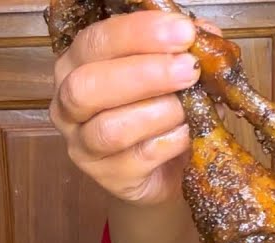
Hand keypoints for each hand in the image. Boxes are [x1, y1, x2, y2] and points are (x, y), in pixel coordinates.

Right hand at [51, 11, 204, 205]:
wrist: (169, 167)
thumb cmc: (163, 110)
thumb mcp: (175, 72)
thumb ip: (184, 49)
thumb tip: (204, 33)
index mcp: (78, 64)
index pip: (96, 41)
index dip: (137, 33)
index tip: (181, 32)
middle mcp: (69, 104)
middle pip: (87, 86)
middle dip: (143, 74)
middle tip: (188, 70)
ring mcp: (83, 145)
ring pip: (110, 129)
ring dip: (158, 113)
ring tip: (189, 107)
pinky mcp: (108, 177)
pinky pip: (138, 158)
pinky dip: (170, 142)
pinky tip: (188, 133)